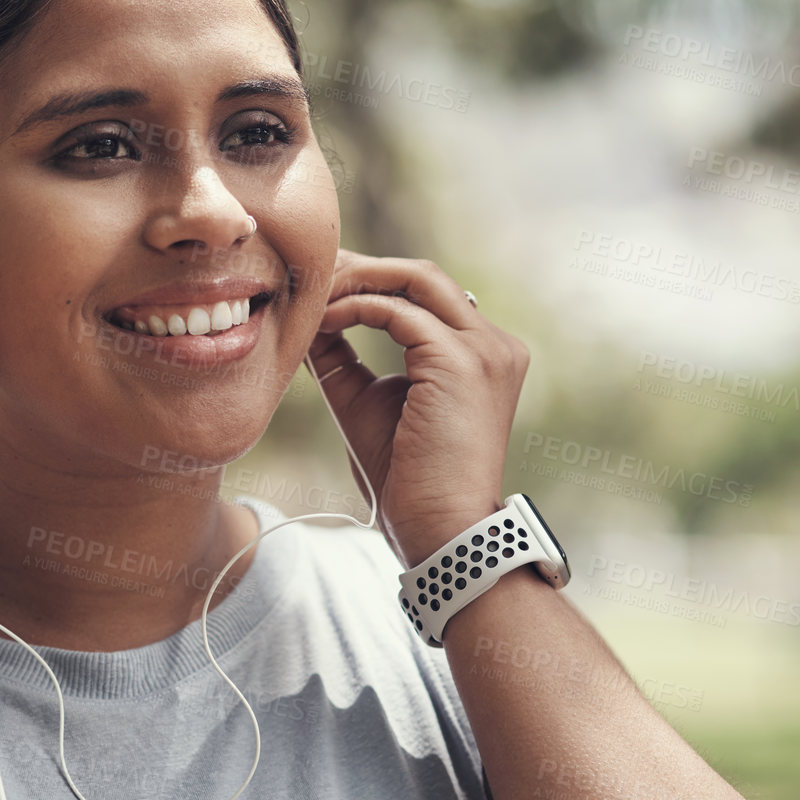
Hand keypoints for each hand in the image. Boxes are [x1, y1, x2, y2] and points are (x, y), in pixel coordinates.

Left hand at [307, 249, 527, 565]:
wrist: (439, 530)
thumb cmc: (406, 478)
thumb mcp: (365, 400)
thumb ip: (342, 355)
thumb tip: (306, 317)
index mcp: (483, 354)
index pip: (426, 294)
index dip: (371, 282)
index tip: (322, 286)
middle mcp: (494, 344)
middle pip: (423, 276)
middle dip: (362, 269)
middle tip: (311, 276)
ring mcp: (485, 349)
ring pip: (414, 280)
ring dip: (356, 281)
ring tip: (312, 295)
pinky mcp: (462, 361)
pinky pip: (396, 310)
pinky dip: (354, 308)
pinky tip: (322, 323)